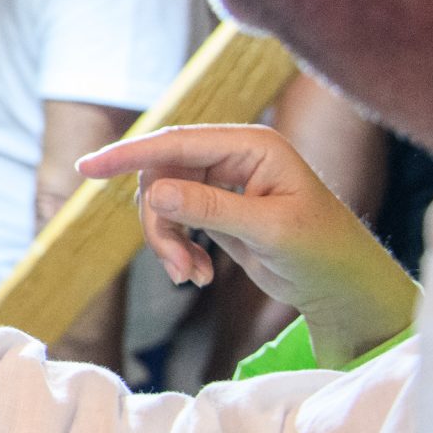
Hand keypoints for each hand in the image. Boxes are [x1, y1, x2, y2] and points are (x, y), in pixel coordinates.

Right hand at [78, 123, 417, 366]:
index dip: (130, 155)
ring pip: (162, 201)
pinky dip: (178, 249)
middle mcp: (233, 156)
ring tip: (192, 277)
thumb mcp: (269, 231)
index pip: (177, 143)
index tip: (88, 168)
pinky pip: (174, 221)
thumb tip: (152, 192)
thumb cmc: (324, 252)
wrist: (344, 288)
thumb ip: (210, 209)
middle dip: (160, 223)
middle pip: (162, 176)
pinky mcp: (216, 209)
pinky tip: (200, 275)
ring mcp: (223, 182)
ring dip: (168, 242)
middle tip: (176, 266)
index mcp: (252, 145)